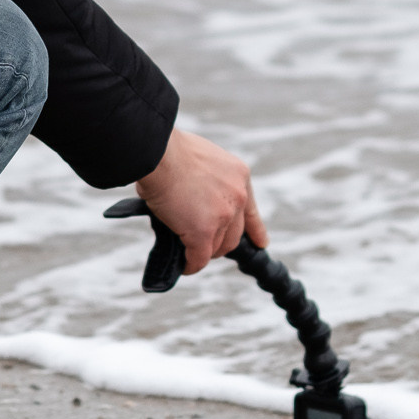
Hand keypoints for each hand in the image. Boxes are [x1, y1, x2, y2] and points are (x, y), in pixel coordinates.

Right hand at [133, 129, 267, 274]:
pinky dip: (191, 265)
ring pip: (216, 247)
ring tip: (189, 252)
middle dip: (220, 243)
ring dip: (203, 252)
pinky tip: (185, 267)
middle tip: (204, 245)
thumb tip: (195, 200)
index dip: (256, 230)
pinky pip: (199, 257)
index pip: (251, 210)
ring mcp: (222, 216)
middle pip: (234, 235)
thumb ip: (209, 182)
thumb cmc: (169, 151)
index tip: (261, 242)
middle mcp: (237, 197)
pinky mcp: (202, 232)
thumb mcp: (203, 161)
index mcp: (239, 176)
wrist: (157, 153)